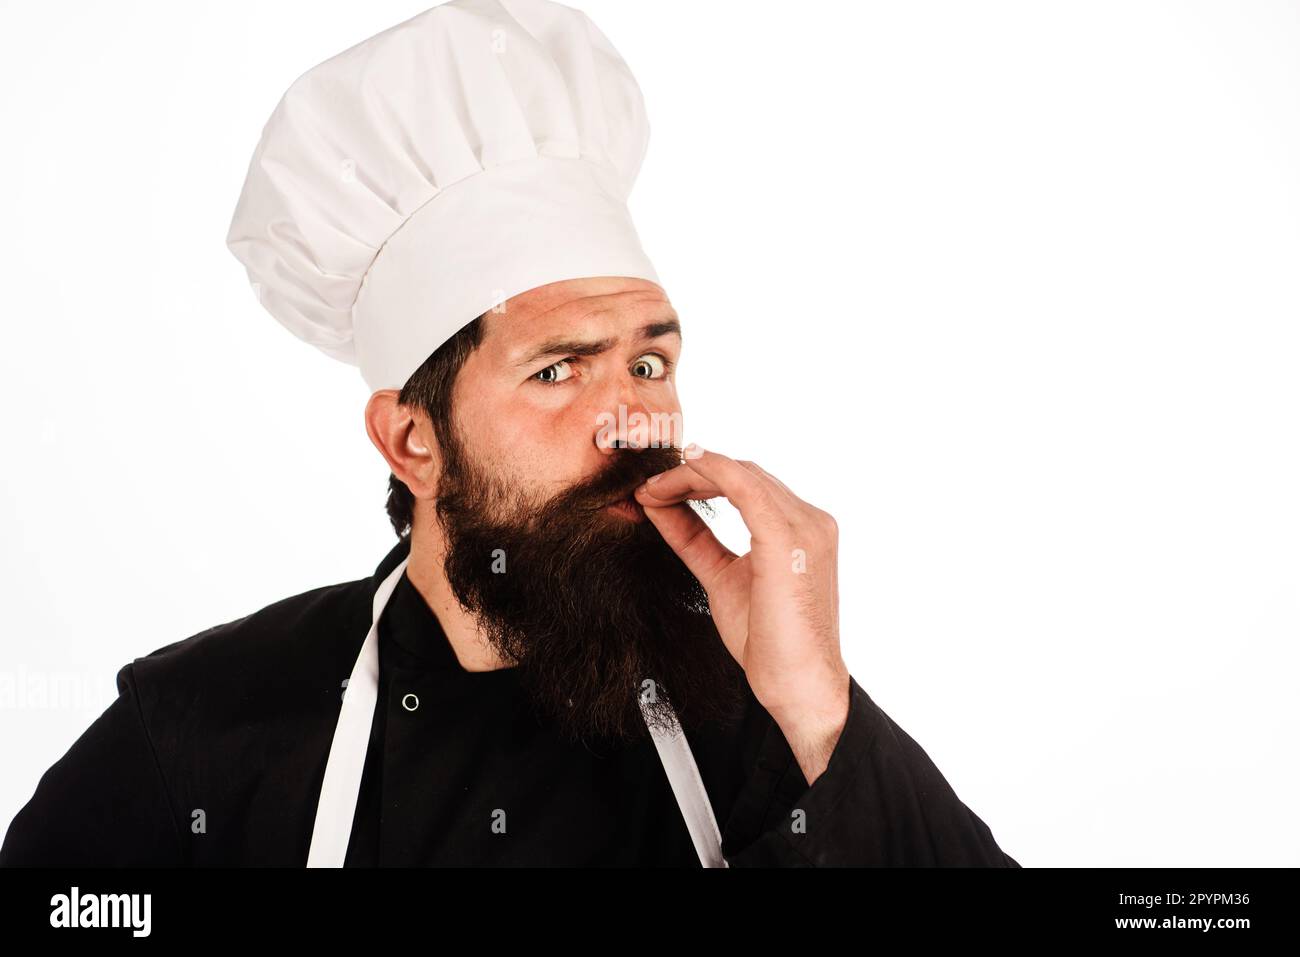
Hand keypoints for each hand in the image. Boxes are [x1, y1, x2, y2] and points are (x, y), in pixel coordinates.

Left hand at [634, 445, 849, 781]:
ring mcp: (804, 526)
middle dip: (691, 473)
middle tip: (648, 485)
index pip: (748, 485)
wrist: (796, 685)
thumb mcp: (722, 578)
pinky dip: (709, 471)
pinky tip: (680, 470)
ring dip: (690, 474)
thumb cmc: (769, 643)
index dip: (701, 479)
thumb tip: (660, 508)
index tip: (659, 489)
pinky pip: (744, 486)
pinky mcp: (788, 538)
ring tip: (652, 487)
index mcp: (801, 530)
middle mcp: (810, 521)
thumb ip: (696, 540)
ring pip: (741, 474)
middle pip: (744, 473)